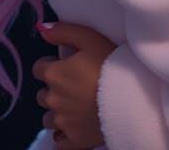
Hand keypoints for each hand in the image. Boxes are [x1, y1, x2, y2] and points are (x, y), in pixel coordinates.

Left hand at [33, 21, 116, 148]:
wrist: (129, 97)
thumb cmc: (111, 63)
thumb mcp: (90, 38)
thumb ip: (63, 31)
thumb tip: (41, 29)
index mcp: (54, 74)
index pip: (39, 69)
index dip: (52, 65)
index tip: (67, 65)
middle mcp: (52, 99)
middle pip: (43, 95)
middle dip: (54, 90)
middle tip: (75, 85)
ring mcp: (61, 122)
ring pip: (49, 118)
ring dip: (58, 112)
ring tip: (77, 106)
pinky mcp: (72, 140)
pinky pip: (59, 141)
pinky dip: (63, 134)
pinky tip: (75, 125)